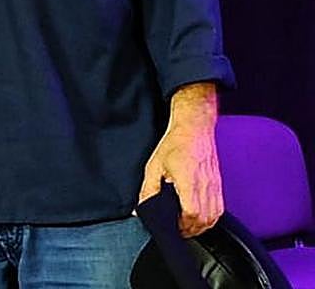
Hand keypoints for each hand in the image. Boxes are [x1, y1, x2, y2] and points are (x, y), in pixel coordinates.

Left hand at [138, 84, 222, 236]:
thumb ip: (148, 190)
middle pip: (204, 220)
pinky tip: (198, 216)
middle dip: (190, 229)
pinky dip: (209, 218)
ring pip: (213, 218)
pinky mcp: (218, 186)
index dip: (182, 226)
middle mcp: (205, 187)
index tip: (172, 227)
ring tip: (186, 224)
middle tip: (177, 229)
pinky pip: (218, 210)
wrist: (194, 129)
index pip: (191, 214)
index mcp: (189, 182)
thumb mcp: (154, 166)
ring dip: (200, 226)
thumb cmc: (174, 145)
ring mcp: (214, 187)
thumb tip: (140, 208)